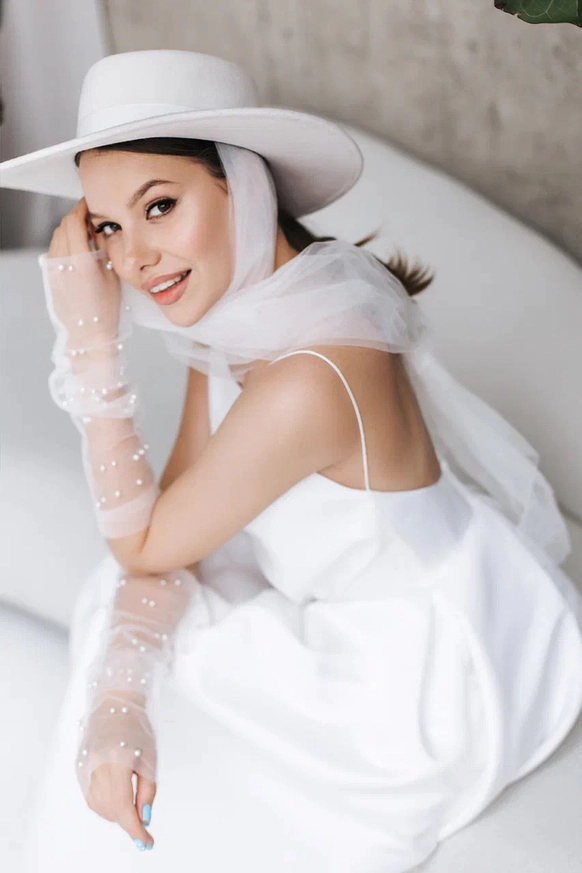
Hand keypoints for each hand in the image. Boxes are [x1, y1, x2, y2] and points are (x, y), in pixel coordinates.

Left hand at [43, 198, 121, 342]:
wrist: (88, 333)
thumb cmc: (105, 309)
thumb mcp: (112, 274)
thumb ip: (102, 247)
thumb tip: (99, 228)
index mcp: (80, 261)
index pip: (74, 221)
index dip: (82, 208)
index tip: (90, 203)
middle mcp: (62, 262)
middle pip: (63, 225)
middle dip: (76, 216)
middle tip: (91, 217)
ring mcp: (53, 269)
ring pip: (57, 236)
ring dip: (69, 228)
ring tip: (85, 233)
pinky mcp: (49, 275)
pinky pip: (54, 249)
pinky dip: (64, 242)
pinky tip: (77, 248)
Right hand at [77, 695, 156, 850]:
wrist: (113, 704)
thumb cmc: (137, 728)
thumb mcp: (149, 758)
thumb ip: (147, 790)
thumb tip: (144, 818)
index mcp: (116, 762)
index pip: (124, 808)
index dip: (135, 829)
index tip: (146, 843)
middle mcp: (96, 768)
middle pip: (111, 810)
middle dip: (129, 820)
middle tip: (144, 819)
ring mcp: (84, 769)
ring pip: (100, 807)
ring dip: (117, 813)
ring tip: (132, 802)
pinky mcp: (78, 769)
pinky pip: (91, 798)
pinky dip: (105, 804)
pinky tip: (116, 796)